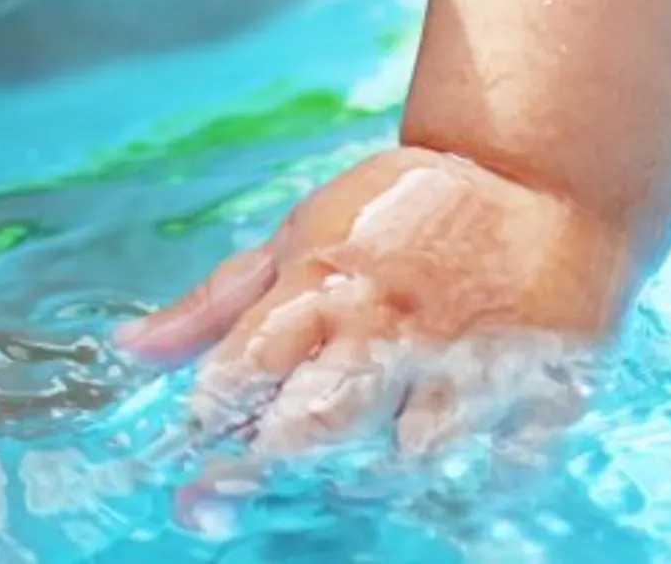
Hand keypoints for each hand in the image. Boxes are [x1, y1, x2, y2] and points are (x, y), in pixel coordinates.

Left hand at [120, 145, 630, 456]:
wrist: (527, 175)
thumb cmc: (397, 215)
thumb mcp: (295, 240)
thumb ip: (216, 305)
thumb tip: (129, 353)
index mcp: (322, 283)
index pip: (247, 367)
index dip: (208, 426)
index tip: (183, 472)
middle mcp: (388, 324)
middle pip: (317, 424)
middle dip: (273, 468)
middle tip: (241, 494)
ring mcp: (467, 359)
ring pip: (405, 461)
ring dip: (368, 480)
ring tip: (345, 476)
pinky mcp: (541, 384)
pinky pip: (504, 468)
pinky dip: (478, 484)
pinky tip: (450, 471)